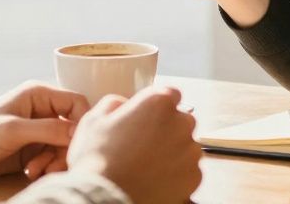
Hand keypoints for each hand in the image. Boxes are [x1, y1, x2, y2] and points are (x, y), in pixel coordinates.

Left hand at [0, 81, 88, 180]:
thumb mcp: (12, 130)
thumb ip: (48, 129)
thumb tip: (80, 131)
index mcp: (39, 95)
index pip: (76, 103)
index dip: (81, 122)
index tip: (76, 143)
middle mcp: (42, 110)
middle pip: (72, 128)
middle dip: (64, 149)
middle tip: (51, 167)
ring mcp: (38, 130)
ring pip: (63, 145)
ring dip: (53, 161)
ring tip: (35, 171)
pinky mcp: (32, 148)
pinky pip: (51, 157)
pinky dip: (45, 166)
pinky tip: (30, 172)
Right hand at [66, 86, 202, 203]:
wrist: (105, 200)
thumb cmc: (97, 162)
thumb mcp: (94, 121)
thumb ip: (114, 103)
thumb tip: (123, 104)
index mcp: (159, 102)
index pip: (170, 95)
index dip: (156, 108)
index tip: (146, 119)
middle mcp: (181, 122)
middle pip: (179, 121)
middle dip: (165, 131)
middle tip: (141, 147)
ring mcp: (191, 150)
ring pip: (185, 146)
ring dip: (172, 153)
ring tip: (146, 167)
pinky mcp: (195, 175)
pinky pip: (188, 170)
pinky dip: (176, 175)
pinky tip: (154, 180)